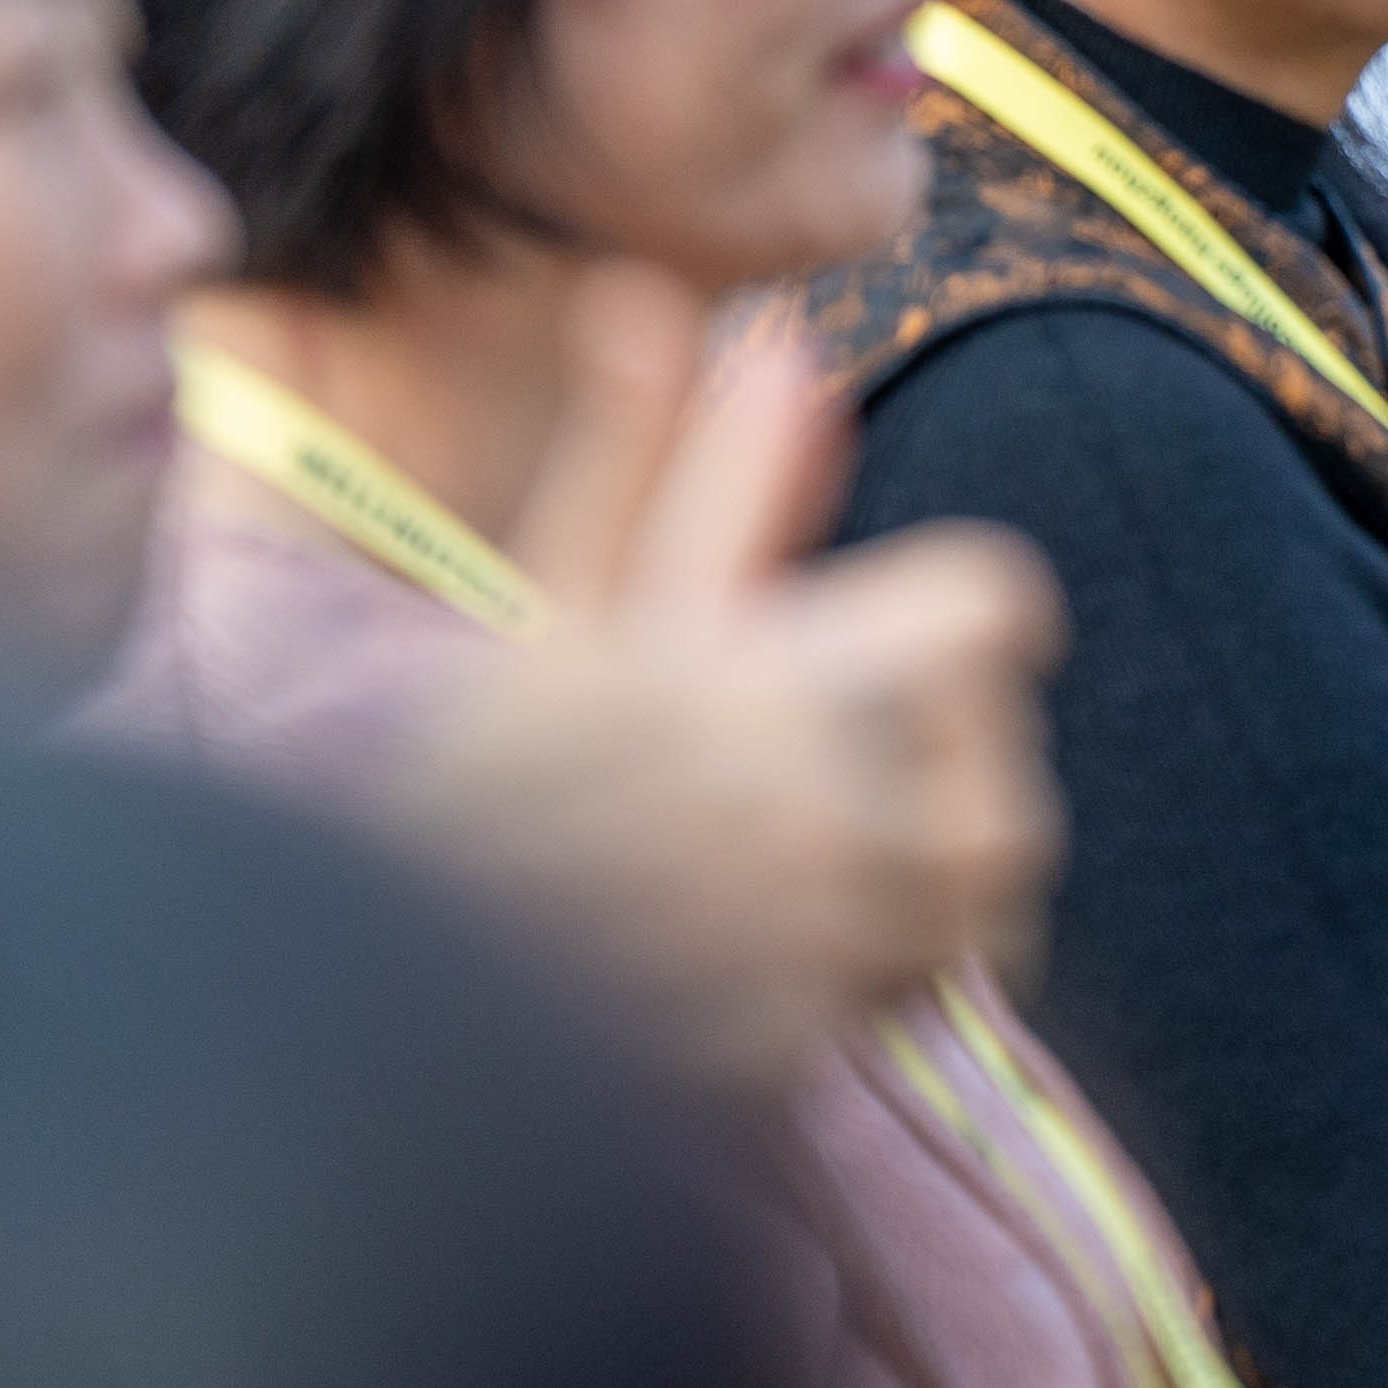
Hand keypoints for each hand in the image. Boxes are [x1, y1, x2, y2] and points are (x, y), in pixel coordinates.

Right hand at [394, 270, 1065, 1091]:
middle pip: (1009, 778)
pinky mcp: (802, 1058)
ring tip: (827, 857)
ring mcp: (818, 951)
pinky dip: (886, 975)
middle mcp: (817, 814)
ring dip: (937, 875)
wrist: (378, 983)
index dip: (954, 619)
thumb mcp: (568, 600)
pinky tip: (790, 951)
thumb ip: (685, 467)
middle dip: (951, 768)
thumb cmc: (471, 773)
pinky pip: (921, 999)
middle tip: (837, 767)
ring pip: (986, 896)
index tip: (882, 640)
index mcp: (764, 677)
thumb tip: (772, 330)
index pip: (994, 611)